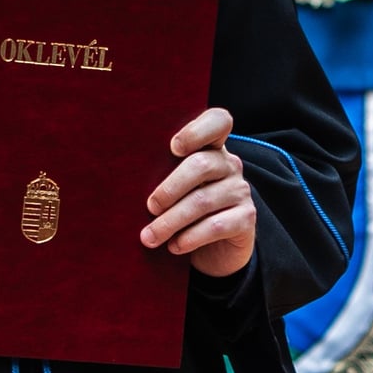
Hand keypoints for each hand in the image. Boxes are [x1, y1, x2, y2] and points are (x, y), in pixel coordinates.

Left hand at [143, 105, 255, 274]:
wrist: (216, 251)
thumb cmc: (185, 213)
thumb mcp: (175, 190)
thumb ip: (162, 176)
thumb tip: (125, 182)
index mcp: (212, 148)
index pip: (218, 121)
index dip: (197, 130)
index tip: (173, 148)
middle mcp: (230, 164)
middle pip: (200, 165)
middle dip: (169, 188)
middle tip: (149, 207)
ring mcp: (240, 191)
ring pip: (203, 201)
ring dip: (171, 221)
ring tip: (149, 236)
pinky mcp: (246, 218)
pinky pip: (215, 226)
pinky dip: (190, 237)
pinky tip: (174, 246)